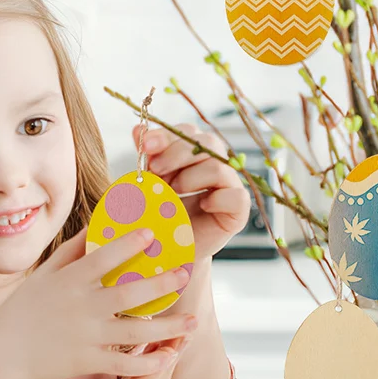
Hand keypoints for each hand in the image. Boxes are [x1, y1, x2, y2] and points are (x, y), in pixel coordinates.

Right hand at [0, 234, 196, 378]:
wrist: (1, 354)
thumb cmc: (24, 310)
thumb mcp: (44, 274)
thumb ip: (72, 251)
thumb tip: (97, 225)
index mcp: (70, 281)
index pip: (103, 258)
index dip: (129, 245)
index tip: (153, 234)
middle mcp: (81, 307)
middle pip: (129, 294)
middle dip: (161, 284)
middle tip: (186, 274)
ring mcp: (86, 336)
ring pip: (136, 333)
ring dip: (169, 327)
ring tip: (194, 320)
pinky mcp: (87, 362)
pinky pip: (125, 364)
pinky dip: (149, 363)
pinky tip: (170, 356)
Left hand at [134, 121, 251, 260]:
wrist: (169, 249)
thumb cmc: (161, 214)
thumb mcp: (150, 181)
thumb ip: (148, 157)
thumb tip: (138, 129)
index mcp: (196, 153)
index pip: (189, 132)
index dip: (168, 135)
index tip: (146, 145)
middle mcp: (217, 164)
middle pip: (207, 143)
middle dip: (176, 154)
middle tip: (155, 170)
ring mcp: (230, 186)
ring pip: (218, 167)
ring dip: (190, 178)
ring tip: (172, 193)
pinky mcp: (238, 210)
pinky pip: (236, 196)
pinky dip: (216, 200)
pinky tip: (201, 206)